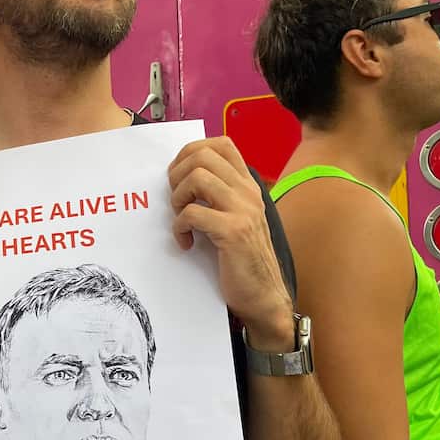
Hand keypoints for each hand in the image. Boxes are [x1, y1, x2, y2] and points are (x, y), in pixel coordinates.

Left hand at [168, 137, 293, 348]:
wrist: (263, 295)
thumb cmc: (242, 259)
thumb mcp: (236, 218)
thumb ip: (219, 196)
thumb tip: (182, 178)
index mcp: (247, 186)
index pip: (222, 144)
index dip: (191, 152)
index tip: (179, 176)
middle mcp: (247, 192)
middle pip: (203, 155)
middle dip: (177, 174)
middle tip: (176, 200)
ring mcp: (242, 210)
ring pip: (197, 177)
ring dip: (177, 198)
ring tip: (180, 219)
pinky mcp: (233, 232)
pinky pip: (192, 214)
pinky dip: (179, 227)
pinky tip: (185, 243)